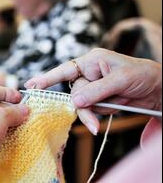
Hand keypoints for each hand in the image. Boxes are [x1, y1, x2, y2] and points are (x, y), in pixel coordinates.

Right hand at [25, 48, 161, 134]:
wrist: (159, 89)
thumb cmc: (142, 75)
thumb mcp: (121, 80)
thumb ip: (97, 90)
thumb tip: (75, 101)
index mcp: (91, 61)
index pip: (65, 70)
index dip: (47, 79)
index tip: (31, 86)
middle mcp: (89, 73)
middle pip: (74, 93)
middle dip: (84, 107)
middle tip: (92, 122)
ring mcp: (93, 87)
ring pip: (82, 104)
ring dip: (94, 112)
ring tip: (109, 114)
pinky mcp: (98, 99)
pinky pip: (91, 110)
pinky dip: (99, 115)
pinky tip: (111, 112)